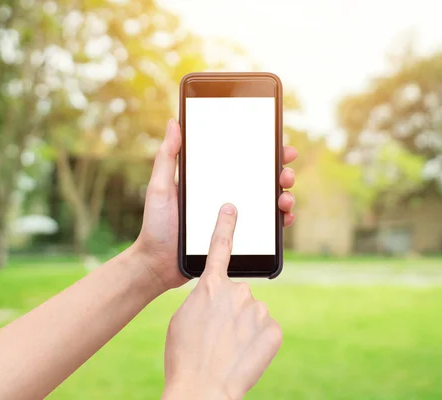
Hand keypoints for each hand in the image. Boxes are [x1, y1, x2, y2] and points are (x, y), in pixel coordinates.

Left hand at [133, 119, 297, 289]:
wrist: (158, 265)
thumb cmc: (156, 225)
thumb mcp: (159, 187)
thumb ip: (167, 157)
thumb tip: (174, 122)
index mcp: (211, 180)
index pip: (242, 160)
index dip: (265, 150)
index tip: (279, 145)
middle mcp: (225, 195)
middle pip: (261, 179)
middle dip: (281, 172)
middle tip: (285, 172)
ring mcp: (233, 216)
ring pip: (268, 201)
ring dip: (284, 196)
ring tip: (285, 198)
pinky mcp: (237, 236)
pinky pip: (265, 228)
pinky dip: (280, 221)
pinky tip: (284, 218)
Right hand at [162, 204, 282, 399]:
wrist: (203, 388)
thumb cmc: (185, 355)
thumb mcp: (183, 319)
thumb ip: (203, 299)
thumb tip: (216, 298)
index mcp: (211, 286)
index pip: (220, 247)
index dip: (225, 226)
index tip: (232, 209)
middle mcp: (238, 291)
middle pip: (238, 294)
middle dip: (230, 311)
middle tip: (217, 336)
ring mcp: (259, 310)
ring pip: (252, 314)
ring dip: (243, 328)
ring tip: (228, 349)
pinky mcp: (274, 329)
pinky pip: (265, 330)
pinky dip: (256, 342)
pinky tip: (243, 355)